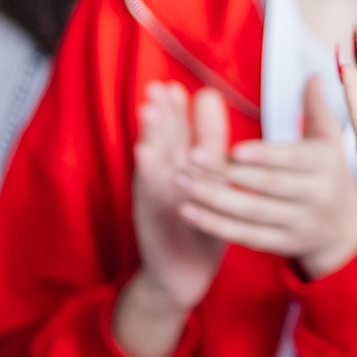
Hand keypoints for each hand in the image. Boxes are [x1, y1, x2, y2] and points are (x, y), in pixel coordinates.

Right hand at [113, 82, 229, 356]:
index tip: (176, 85)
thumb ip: (209, 141)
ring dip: (150, 135)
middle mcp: (166, 178)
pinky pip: (152, 192)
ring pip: (154, 161)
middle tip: (157, 86)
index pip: (179, 132)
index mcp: (181, 166)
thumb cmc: (202, 223)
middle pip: (162, 140)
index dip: (177, 110)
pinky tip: (144, 154)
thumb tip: (212, 100)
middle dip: (161, 114)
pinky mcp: (154, 217)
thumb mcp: (210, 181)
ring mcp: (158, 197)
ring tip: (148, 109)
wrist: (185, 271)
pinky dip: (148, 172)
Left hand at [175, 76, 356, 278]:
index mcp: (323, 165)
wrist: (344, 231)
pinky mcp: (282, 244)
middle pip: (266, 186)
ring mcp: (298, 224)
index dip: (262, 155)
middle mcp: (314, 196)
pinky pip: (246, 236)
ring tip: (180, 182)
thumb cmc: (329, 174)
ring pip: (252, 213)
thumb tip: (312, 75)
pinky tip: (188, 212)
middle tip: (188, 158)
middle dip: (226, 174)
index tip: (232, 149)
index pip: (290, 159)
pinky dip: (216, 226)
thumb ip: (316, 108)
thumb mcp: (329, 140)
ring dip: (213, 199)